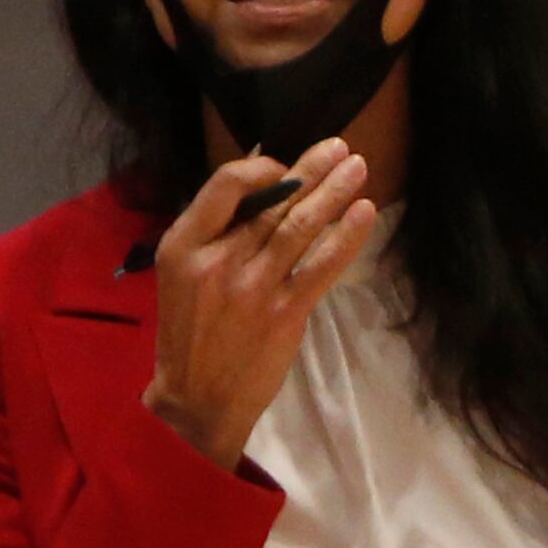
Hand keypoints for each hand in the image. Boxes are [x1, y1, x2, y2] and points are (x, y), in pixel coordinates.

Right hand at [141, 136, 376, 467]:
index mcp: (184, 244)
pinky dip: (346, 237)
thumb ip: (216, 231)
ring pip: (300, 226)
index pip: (225, 184)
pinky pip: (322, 266)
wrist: (196, 399)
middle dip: (312, 170)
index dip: (262, 167)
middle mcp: (218, 260)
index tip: (285, 165)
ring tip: (358, 168)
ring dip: (334, 192)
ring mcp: (253, 287)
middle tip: (340, 148)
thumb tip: (258, 178)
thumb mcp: (183, 274)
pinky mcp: (283, 313)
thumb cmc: (191, 333)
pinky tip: (364, 213)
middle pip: (273, 202)